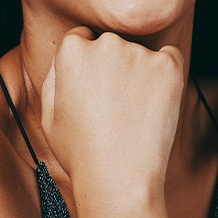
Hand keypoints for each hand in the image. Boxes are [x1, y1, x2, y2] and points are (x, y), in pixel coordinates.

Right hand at [40, 28, 184, 191]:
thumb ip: (54, 77)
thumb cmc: (81, 153)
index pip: (82, 39)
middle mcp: (106, 44)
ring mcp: (139, 54)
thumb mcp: (48, 115)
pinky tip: (155, 102)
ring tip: (133, 113)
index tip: (95, 88)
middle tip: (114, 106)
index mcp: (72, 51)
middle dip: (113, 66)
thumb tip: (66, 56)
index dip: (88, 65)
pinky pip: (169, 58)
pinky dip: (166, 74)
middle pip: (111, 44)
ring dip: (139, 73)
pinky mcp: (168, 66)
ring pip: (140, 54)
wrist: (119, 178)